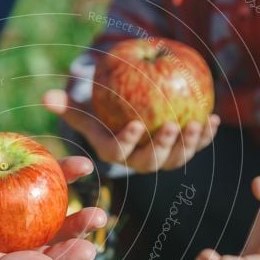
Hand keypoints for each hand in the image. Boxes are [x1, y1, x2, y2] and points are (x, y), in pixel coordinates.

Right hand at [44, 88, 219, 172]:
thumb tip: (45, 97)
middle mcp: (139, 162)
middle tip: (172, 125)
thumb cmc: (102, 110)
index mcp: (115, 153)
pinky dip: (206, 136)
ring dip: (190, 143)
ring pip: (177, 157)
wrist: (126, 115)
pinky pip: (195, 146)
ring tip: (199, 123)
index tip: (137, 124)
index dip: (128, 141)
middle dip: (164, 146)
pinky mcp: (182, 151)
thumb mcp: (85, 107)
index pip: (119, 152)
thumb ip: (67, 104)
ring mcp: (163, 159)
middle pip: (152, 160)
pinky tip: (214, 119)